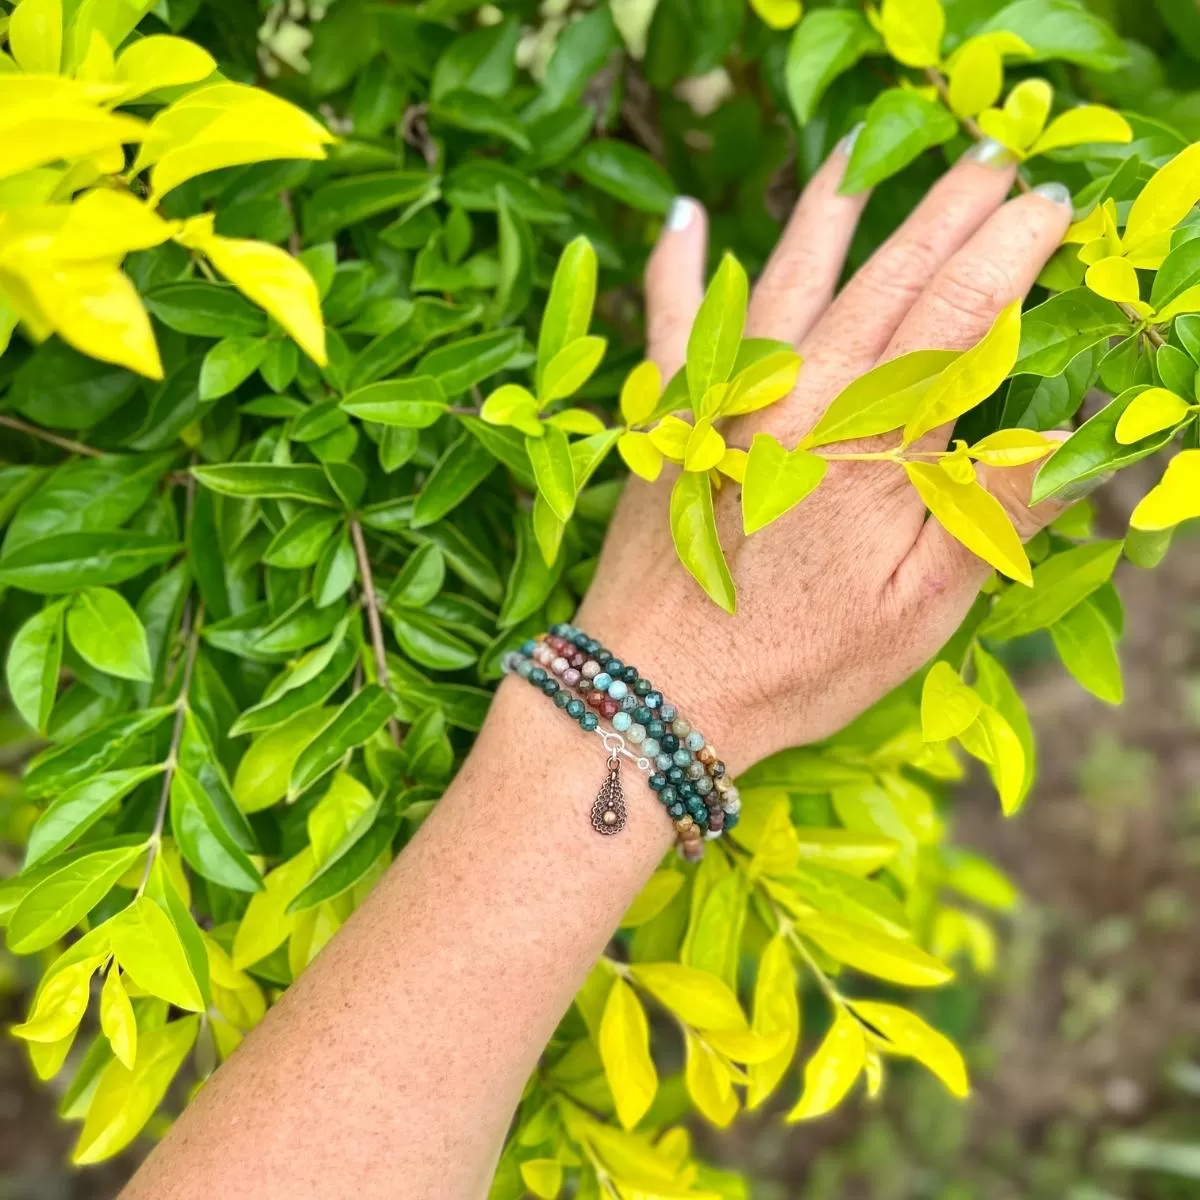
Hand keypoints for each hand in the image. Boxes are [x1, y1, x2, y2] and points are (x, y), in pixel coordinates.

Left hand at [577, 140, 1074, 769]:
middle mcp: (798, 400)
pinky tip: (681, 217)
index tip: (1048, 206)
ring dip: (830, 211)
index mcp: (873, 447)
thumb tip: (1066, 435)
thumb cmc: (794, 665)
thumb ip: (989, 513)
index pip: (958, 317)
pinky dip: (675, 266)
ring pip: (787, 279)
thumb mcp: (917, 612)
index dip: (1010, 252)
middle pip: (885, 280)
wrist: (654, 693)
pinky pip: (669, 322)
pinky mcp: (667, 422)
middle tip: (988, 160)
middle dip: (944, 212)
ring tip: (859, 156)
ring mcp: (725, 402)